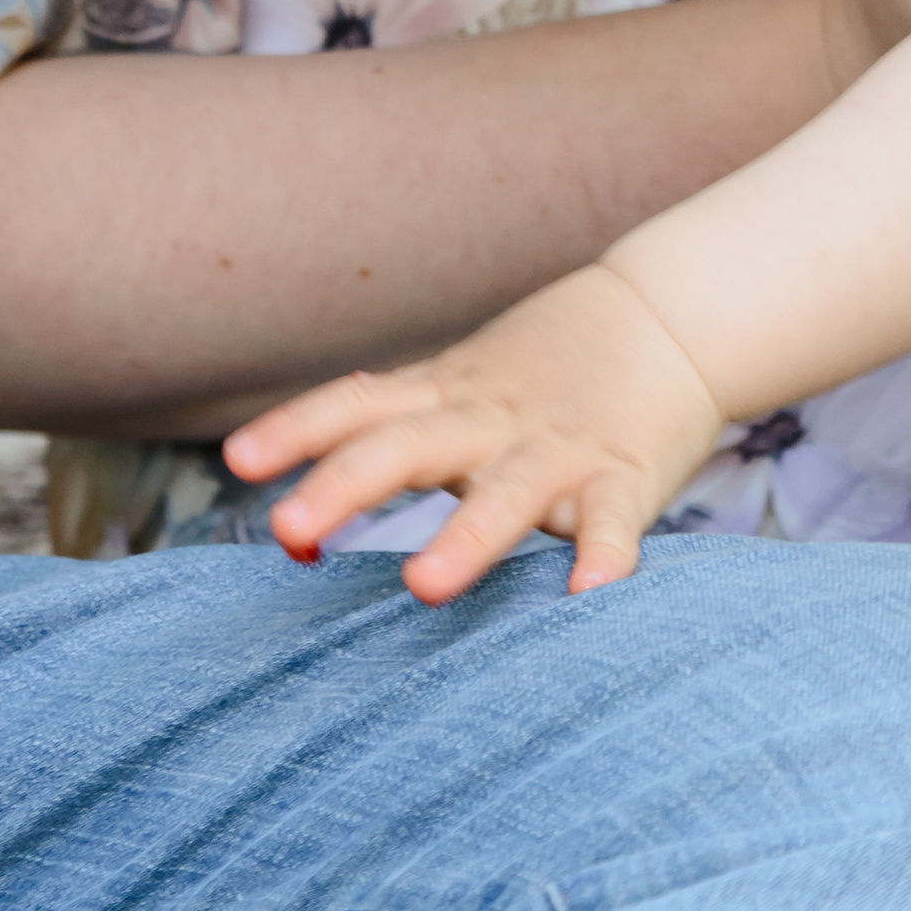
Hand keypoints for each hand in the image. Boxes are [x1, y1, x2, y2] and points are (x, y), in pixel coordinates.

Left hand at [228, 266, 727, 603]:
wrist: (671, 314)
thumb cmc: (547, 370)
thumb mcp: (461, 383)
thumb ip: (396, 431)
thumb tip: (300, 511)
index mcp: (444, 397)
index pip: (356, 403)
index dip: (297, 428)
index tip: (239, 462)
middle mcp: (489, 421)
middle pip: (407, 447)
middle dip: (345, 487)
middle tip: (288, 531)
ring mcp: (557, 450)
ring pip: (504, 493)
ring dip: (465, 538)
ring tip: (423, 587)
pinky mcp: (625, 476)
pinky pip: (613, 521)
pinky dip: (602, 555)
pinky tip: (586, 595)